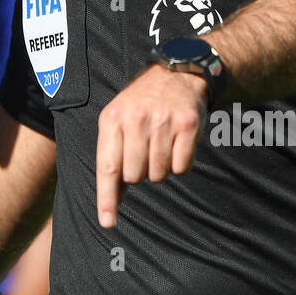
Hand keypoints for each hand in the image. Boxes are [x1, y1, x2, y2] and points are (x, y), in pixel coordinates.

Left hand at [95, 63, 207, 228]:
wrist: (176, 73)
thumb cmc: (141, 104)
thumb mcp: (117, 120)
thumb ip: (112, 156)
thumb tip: (112, 200)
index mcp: (112, 118)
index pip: (108, 167)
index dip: (106, 198)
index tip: (107, 222)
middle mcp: (136, 119)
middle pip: (134, 176)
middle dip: (138, 173)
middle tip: (143, 152)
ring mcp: (163, 121)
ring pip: (158, 174)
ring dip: (159, 168)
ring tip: (160, 144)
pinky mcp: (188, 124)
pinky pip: (181, 167)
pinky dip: (179, 163)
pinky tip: (177, 144)